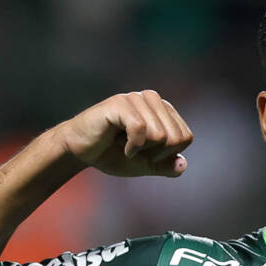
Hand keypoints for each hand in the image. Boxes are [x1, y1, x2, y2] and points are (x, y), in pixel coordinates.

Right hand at [52, 90, 192, 177]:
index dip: (167, 154)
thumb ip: (166, 166)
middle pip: (176, 137)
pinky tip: (118, 144)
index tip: (146, 153)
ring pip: (160, 135)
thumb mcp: (145, 165)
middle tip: (134, 150)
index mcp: (164, 110)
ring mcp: (137, 99)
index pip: (186, 137)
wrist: (79, 151)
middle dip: (156, 153)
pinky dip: (132, 146)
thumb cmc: (112, 154)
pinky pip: (141, 130)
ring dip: (141, 150)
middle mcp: (153, 100)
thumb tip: (182, 165)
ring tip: (124, 143)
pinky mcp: (120, 103)